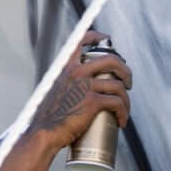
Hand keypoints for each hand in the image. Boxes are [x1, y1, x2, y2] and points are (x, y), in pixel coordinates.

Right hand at [27, 32, 131, 149]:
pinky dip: (124, 112)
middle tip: (127, 83)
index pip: (81, 41)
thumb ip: (65, 86)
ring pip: (118, 85)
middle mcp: (76, 72)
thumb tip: (78, 89)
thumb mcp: (53, 92)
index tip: (107, 39)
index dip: (97, 36)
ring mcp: (85, 86)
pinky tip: (122, 120)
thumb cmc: (47, 119)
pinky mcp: (92, 102)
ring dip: (126, 97)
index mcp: (65, 67)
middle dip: (125, 70)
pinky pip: (117, 103)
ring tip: (125, 107)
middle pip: (111, 60)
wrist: (43, 133)